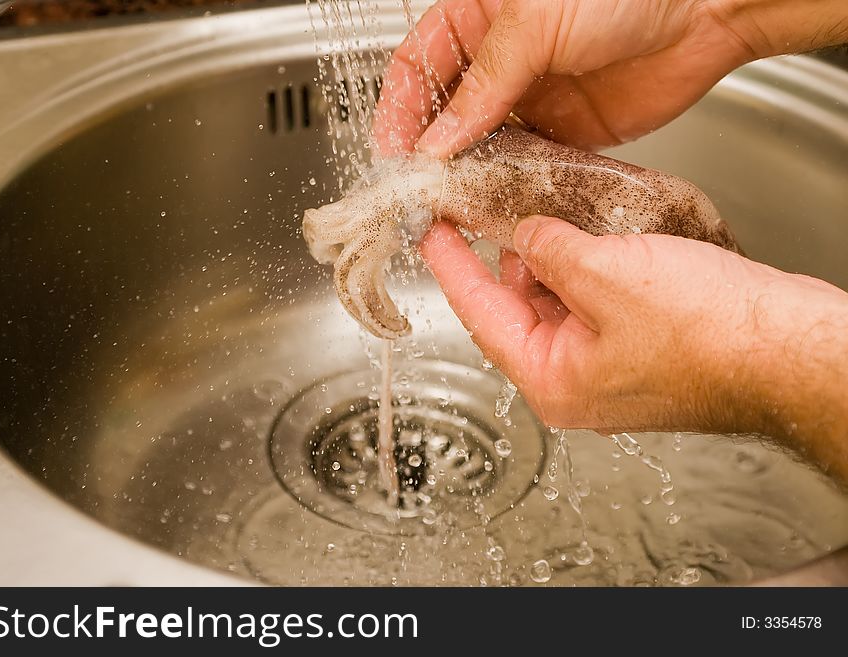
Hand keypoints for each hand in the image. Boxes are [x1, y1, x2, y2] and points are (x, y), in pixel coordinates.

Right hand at [374, 0, 847, 156]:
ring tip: (453, 203)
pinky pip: (523, 164)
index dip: (399, 110)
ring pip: (480, 145)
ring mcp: (531, 98)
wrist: (707, 9)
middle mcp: (499, 61)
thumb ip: (483, 85)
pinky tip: (496, 200)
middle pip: (443, 114)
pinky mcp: (564, 132)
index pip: (418, 68)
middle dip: (427, 151)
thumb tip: (438, 139)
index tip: (393, 151)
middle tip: (419, 189)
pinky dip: (507, 184)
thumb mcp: (534, 23)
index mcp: (477, 18)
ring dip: (464, 174)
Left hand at [420, 217, 847, 480]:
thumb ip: (550, 252)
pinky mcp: (640, 349)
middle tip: (490, 209)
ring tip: (544, 214)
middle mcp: (574, 382)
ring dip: (550, 259)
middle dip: (506, 257)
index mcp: (552, 380)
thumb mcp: (608, 276)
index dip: (450, 266)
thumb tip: (525, 236)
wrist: (790, 351)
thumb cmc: (712, 337)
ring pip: (557, 304)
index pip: (479, 315)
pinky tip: (591, 236)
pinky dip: (585, 269)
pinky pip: (594, 304)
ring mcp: (608, 368)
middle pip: (516, 309)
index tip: (430, 232)